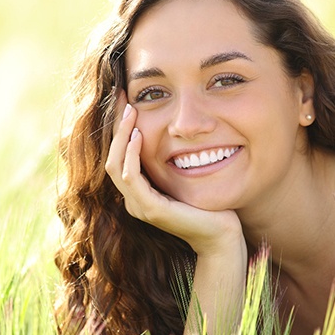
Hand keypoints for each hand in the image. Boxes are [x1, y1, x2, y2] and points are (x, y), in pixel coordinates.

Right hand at [105, 92, 244, 256]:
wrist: (221, 236)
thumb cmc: (209, 206)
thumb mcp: (186, 178)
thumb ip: (173, 162)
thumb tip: (175, 131)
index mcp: (140, 193)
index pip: (119, 157)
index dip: (120, 129)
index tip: (125, 101)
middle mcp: (134, 200)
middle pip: (112, 158)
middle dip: (116, 127)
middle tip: (121, 97)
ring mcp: (140, 206)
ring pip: (116, 165)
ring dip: (122, 136)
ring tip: (130, 111)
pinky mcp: (151, 209)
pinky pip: (132, 177)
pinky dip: (132, 155)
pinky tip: (139, 136)